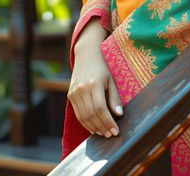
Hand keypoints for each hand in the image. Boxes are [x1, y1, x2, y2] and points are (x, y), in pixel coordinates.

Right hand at [68, 19, 122, 136]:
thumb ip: (114, 97)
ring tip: (103, 133)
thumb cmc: (103, 66)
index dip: (108, 122)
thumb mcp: (111, 79)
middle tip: (110, 134)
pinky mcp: (70, 95)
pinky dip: (85, 122)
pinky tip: (93, 127)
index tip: (115, 131)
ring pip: (83, 116)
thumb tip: (119, 114)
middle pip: (91, 114)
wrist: (87, 54)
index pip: (101, 109)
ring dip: (93, 127)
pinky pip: (77, 113)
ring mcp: (74, 92)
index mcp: (94, 84)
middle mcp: (82, 89)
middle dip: (102, 127)